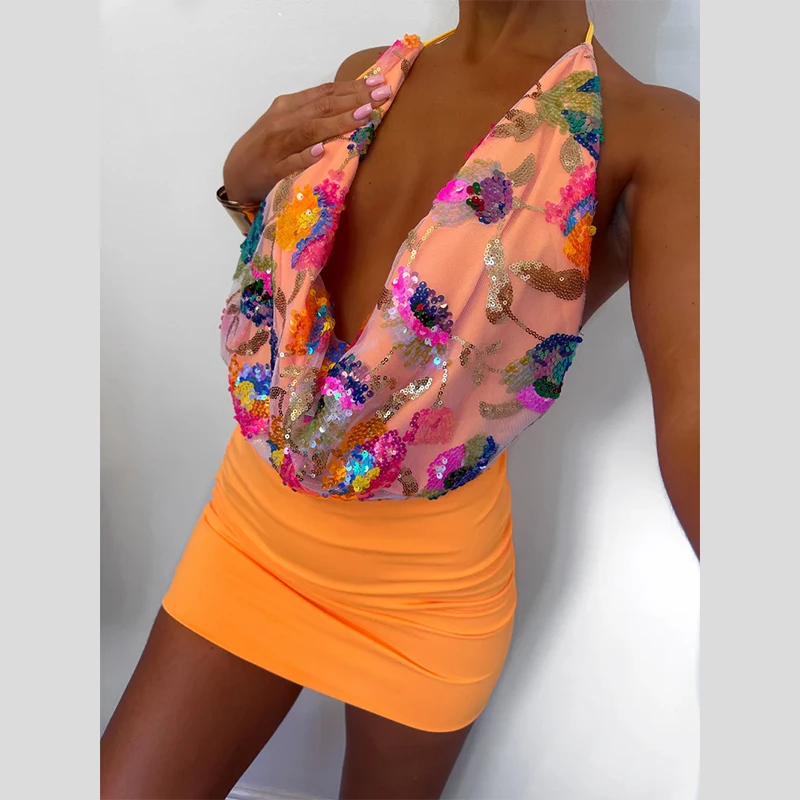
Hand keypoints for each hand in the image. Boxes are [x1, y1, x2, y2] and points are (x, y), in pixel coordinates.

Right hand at [222, 74, 391, 205]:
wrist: (236, 173)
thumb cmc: (267, 147)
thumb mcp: (287, 123)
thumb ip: (313, 114)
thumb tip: (351, 104)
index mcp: (288, 106)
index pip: (324, 93)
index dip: (352, 87)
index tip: (377, 82)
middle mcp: (283, 121)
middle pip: (323, 107)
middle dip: (354, 99)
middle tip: (381, 94)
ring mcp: (278, 146)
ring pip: (310, 130)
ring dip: (338, 122)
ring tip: (364, 115)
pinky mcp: (274, 170)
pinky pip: (292, 162)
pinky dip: (306, 155)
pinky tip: (322, 151)